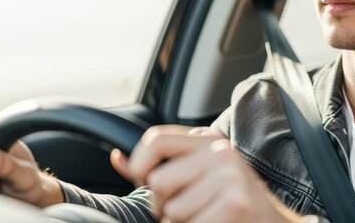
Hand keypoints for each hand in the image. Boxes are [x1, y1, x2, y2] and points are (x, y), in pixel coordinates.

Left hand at [111, 125, 300, 222]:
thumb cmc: (230, 200)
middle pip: (158, 181)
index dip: (138, 163)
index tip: (141, 180)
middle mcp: (219, 153)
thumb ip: (159, 165)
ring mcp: (230, 177)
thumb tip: (119, 158)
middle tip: (185, 208)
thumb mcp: (198, 173)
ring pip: (172, 210)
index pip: (155, 139)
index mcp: (208, 141)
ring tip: (203, 216)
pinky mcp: (235, 203)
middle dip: (162, 205)